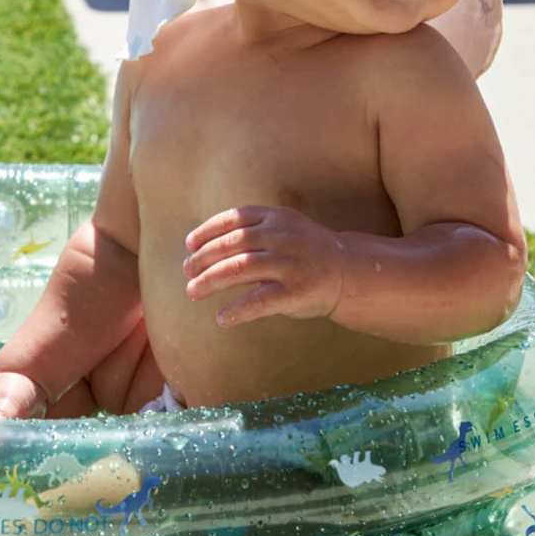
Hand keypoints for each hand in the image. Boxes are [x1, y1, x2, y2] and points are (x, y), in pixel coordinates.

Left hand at [183, 206, 345, 326]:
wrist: (348, 272)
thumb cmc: (304, 251)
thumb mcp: (283, 229)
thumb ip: (252, 233)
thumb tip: (202, 249)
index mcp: (277, 217)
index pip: (234, 218)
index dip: (208, 230)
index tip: (189, 244)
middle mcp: (283, 236)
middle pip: (232, 244)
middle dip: (203, 259)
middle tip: (186, 272)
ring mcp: (291, 263)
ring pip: (240, 269)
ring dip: (210, 281)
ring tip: (192, 292)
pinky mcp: (297, 291)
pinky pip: (259, 301)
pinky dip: (237, 310)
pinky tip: (222, 318)